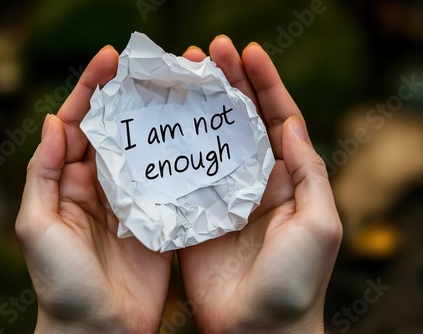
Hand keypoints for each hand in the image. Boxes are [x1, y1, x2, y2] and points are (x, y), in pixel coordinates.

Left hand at [15, 46, 172, 333]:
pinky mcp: (158, 218)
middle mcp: (101, 186)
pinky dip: (178, 159)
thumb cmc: (61, 282)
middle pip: (116, 131)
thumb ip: (43, 174)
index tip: (111, 61)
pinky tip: (193, 136)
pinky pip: (168, 182)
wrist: (99, 330)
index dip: (92, 90)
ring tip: (178, 91)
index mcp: (69, 182)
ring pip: (145, 151)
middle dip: (130, 96)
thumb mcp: (37, 226)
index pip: (79, 125)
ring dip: (157, 122)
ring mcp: (132, 201)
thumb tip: (53, 122)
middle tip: (152, 67)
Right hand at [178, 36, 342, 332]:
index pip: (277, 117)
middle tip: (206, 51)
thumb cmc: (296, 281)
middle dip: (227, 82)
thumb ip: (308, 172)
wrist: (258, 328)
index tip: (247, 51)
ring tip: (184, 74)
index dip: (264, 82)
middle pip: (240, 120)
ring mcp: (222, 194)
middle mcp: (254, 180)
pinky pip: (184, 171)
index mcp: (287, 178)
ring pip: (209, 138)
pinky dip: (174, 144)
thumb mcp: (320, 223)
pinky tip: (162, 121)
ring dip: (198, 105)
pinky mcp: (195, 212)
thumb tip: (290, 124)